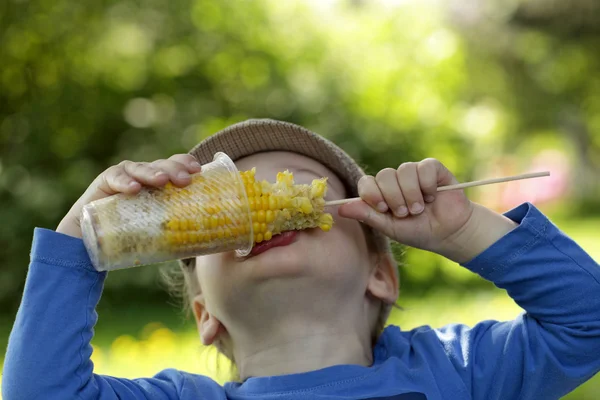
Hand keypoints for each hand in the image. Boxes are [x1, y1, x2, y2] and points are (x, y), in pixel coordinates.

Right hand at [56, 154, 201, 238]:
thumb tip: (219, 246)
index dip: (187, 163)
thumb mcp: (158, 230)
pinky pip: (115, 178)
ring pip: (141, 168)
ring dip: (153, 172)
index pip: (176, 165)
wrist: (92, 241)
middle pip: (162, 164)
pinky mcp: (105, 181)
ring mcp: (125, 175)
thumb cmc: (132, 235)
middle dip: (175, 169)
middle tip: (185, 181)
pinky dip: (124, 181)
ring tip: (162, 181)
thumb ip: (180, 231)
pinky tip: (133, 189)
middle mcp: (145, 175)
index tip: (198, 170)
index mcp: (161, 182)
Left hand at [338, 158, 475, 258]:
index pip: (366, 182)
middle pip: (384, 175)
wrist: (449, 233)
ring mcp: (414, 173)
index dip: (372, 193)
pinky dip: (428, 184)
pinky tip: (433, 196)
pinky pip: (424, 167)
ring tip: (420, 209)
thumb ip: (368, 215)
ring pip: (404, 171)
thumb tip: (340, 209)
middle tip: (404, 213)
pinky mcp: (434, 169)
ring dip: (411, 194)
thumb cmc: (418, 231)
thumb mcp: (390, 227)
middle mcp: (396, 180)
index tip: (383, 209)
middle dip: (393, 197)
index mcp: (382, 193)